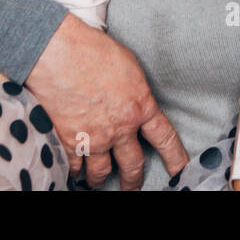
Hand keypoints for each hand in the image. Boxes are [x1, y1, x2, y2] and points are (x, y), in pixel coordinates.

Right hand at [25, 13, 188, 189]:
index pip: (165, 138)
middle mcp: (120, 129)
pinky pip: (74, 167)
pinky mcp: (69, 142)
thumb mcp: (128, 65)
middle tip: (133, 188)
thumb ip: (134, 89)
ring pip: (101, 172)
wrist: (59, 54)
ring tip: (98, 182)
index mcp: (140, 106)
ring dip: (100, 179)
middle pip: (133, 165)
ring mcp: (94, 139)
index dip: (175, 158)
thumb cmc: (92, 50)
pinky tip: (74, 172)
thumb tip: (133, 96)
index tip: (180, 172)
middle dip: (134, 181)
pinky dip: (74, 171)